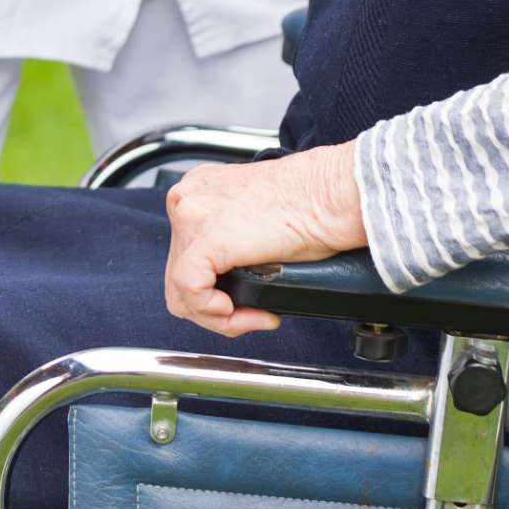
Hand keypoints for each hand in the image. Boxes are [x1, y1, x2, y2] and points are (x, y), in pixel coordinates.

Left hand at [164, 142, 365, 336]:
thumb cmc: (309, 204)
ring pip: (182, 294)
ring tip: (255, 315)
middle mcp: (187, 199)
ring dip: (220, 317)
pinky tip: (243, 310)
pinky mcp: (206, 239)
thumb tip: (223, 278)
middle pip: (179, 279)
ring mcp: (192, 217)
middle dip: (216, 307)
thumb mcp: (250, 217)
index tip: (246, 300)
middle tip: (254, 313)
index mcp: (197, 191)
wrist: (329, 194)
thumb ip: (227, 237)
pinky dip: (217, 314)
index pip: (183, 257)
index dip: (212, 290)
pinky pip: (191, 295)